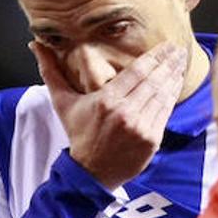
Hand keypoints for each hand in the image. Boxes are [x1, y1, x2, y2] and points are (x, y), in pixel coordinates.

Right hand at [33, 40, 187, 189]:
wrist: (89, 172)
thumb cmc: (78, 134)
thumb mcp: (62, 102)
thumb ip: (51, 71)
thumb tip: (36, 44)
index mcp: (105, 101)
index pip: (137, 72)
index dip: (155, 57)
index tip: (166, 46)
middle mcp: (125, 113)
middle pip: (153, 81)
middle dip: (169, 63)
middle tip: (179, 49)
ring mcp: (140, 127)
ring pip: (162, 95)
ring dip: (174, 77)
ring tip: (181, 63)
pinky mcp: (151, 140)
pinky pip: (165, 113)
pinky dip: (172, 97)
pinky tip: (176, 84)